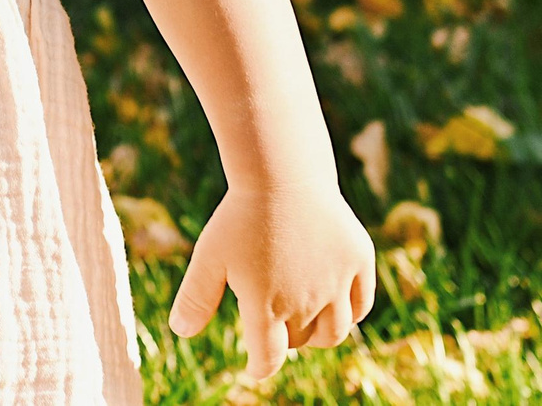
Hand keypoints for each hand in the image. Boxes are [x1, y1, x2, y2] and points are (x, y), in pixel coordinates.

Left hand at [168, 182, 375, 381]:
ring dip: (320, 336)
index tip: (256, 366)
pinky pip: (361, 304)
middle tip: (278, 330)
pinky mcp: (359, 262)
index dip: (261, 366)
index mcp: (265, 307)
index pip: (268, 358)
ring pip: (335, 332)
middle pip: (301, 341)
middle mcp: (305, 303)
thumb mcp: (209, 256)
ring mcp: (337, 284)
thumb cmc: (239, 216)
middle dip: (288, 341)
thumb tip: (180, 331)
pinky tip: (338, 308)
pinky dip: (350, 313)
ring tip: (306, 325)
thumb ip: (196, 298)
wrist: (281, 173)